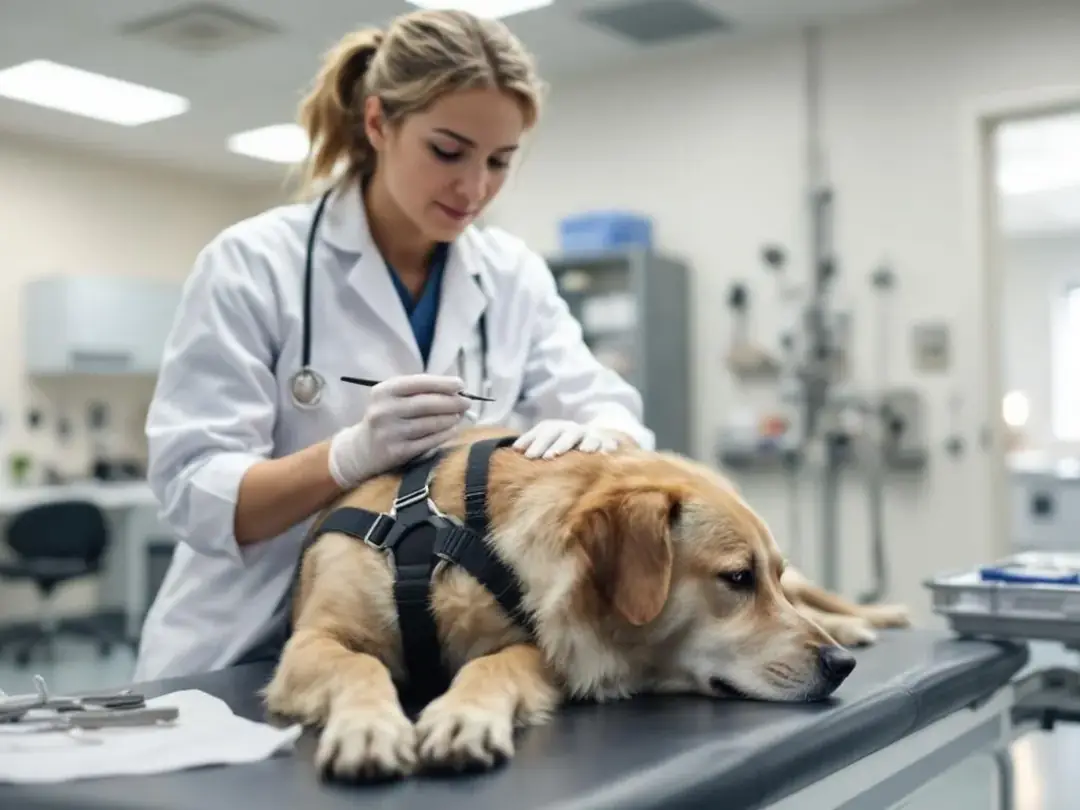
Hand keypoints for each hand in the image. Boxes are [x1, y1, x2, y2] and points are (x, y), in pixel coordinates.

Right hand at [328, 374, 470, 487]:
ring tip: (459, 415)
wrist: (361, 450)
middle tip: (467, 402)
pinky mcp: (396, 452)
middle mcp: (384, 410)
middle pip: (427, 404)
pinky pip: (428, 441)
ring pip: (430, 423)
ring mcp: (389, 433)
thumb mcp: (393, 399)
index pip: (419, 383)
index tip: (461, 384)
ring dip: (450, 418)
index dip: (443, 383)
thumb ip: (420, 392)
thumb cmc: (387, 417)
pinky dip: (444, 434)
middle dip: (452, 402)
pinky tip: (452, 429)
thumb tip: (457, 390)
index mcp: (384, 391)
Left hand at [513, 420, 621, 459]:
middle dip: (559, 444)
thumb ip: (531, 442)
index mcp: (558, 428)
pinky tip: (604, 454)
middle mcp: (575, 430)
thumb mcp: (547, 440)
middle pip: (567, 433)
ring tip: (583, 450)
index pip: (547, 430)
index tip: (527, 455)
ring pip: (589, 437)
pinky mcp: (607, 443)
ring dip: (587, 443)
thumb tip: (514, 450)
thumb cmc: (562, 443)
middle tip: (549, 457)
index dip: (537, 441)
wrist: (594, 437)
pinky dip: (607, 447)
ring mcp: (592, 436)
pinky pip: (608, 444)